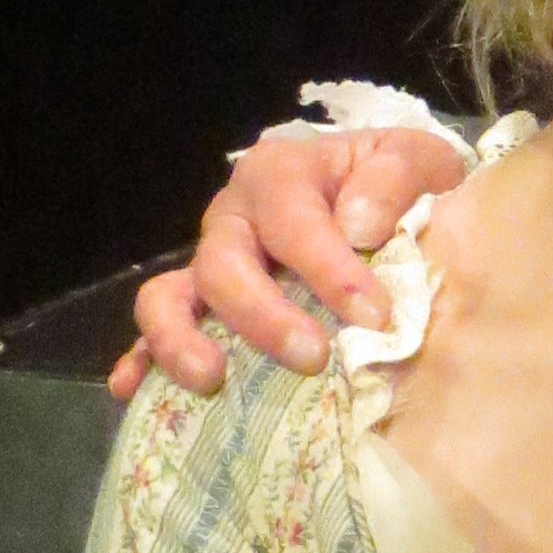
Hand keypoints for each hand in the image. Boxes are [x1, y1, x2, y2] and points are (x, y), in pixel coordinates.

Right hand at [110, 121, 468, 400]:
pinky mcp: (201, 309)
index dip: (329, 270)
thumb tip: (358, 225)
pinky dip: (141, 360)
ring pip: (168, 296)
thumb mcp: (418, 161)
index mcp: (281, 176)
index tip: (374, 316)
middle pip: (223, 264)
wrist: (391, 204)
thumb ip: (396, 178)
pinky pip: (154, 333)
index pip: (293, 221)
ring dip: (180, 339)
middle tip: (312, 358)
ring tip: (210, 379)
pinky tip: (133, 391)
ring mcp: (210, 266)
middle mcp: (233, 219)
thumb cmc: (400, 187)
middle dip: (263, 316)